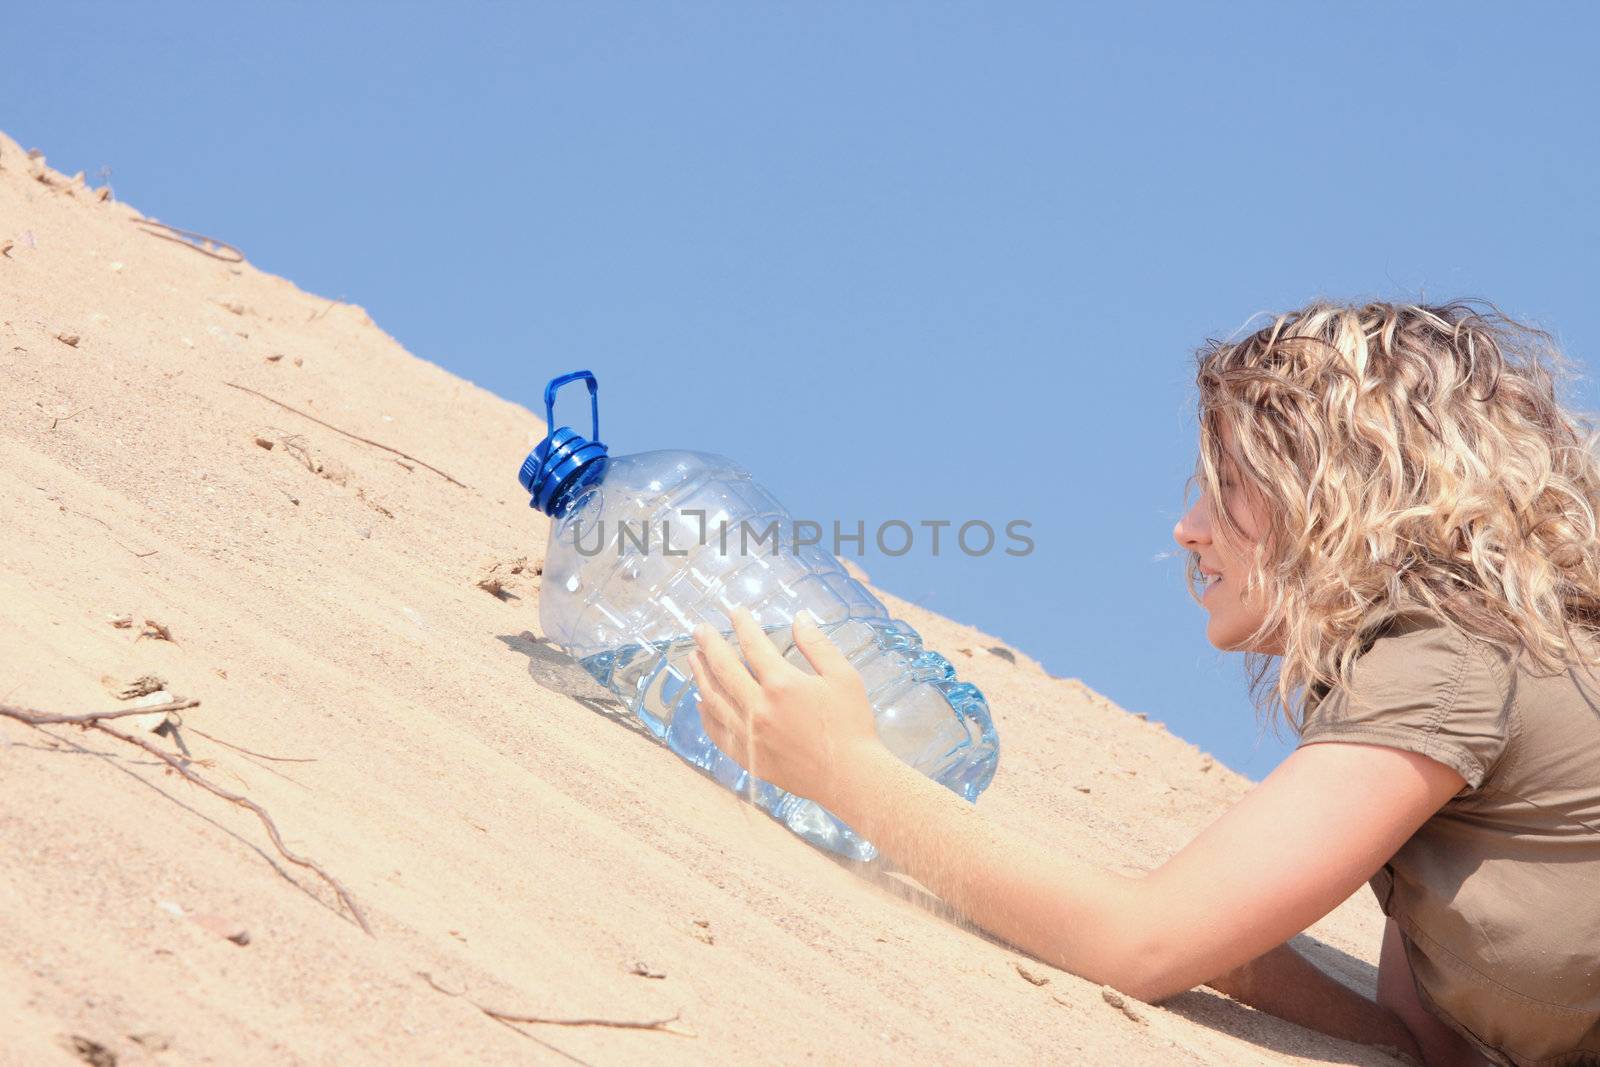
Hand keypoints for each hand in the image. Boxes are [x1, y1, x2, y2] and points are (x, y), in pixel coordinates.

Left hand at [690, 607, 885, 805]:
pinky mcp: (749, 757)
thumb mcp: (843, 676)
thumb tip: (799, 617)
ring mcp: (750, 734)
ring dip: (701, 675)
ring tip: (693, 658)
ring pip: (715, 699)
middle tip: (699, 629)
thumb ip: (817, 645)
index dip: (742, 624)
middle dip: (709, 644)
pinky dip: (706, 716)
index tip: (735, 611)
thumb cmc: (851, 725)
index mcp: (782, 684)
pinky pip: (718, 733)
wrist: (849, 777)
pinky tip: (702, 704)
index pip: (753, 644)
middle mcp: (759, 707)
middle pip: (724, 668)